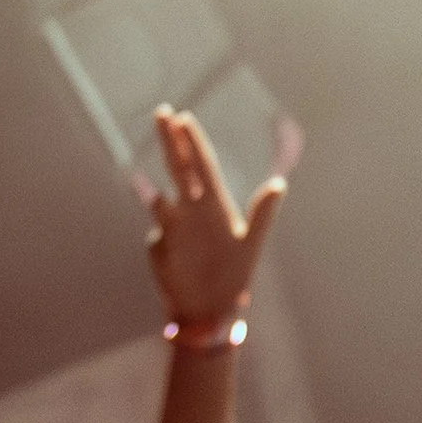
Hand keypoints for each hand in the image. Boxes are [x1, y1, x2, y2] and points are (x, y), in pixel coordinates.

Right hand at [142, 104, 296, 328]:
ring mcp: (174, 228)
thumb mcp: (251, 246)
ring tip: (142, 164)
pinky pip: (156, 236)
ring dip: (155, 178)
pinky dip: (158, 236)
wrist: (211, 311)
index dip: (194, 143)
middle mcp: (192, 210)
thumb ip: (262, 214)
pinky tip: (170, 256)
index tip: (184, 118)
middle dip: (171, 141)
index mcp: (215, 204)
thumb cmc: (233, 276)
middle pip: (179, 168)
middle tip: (162, 112)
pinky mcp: (159, 248)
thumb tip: (279, 183)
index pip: (203, 166)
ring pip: (160, 194)